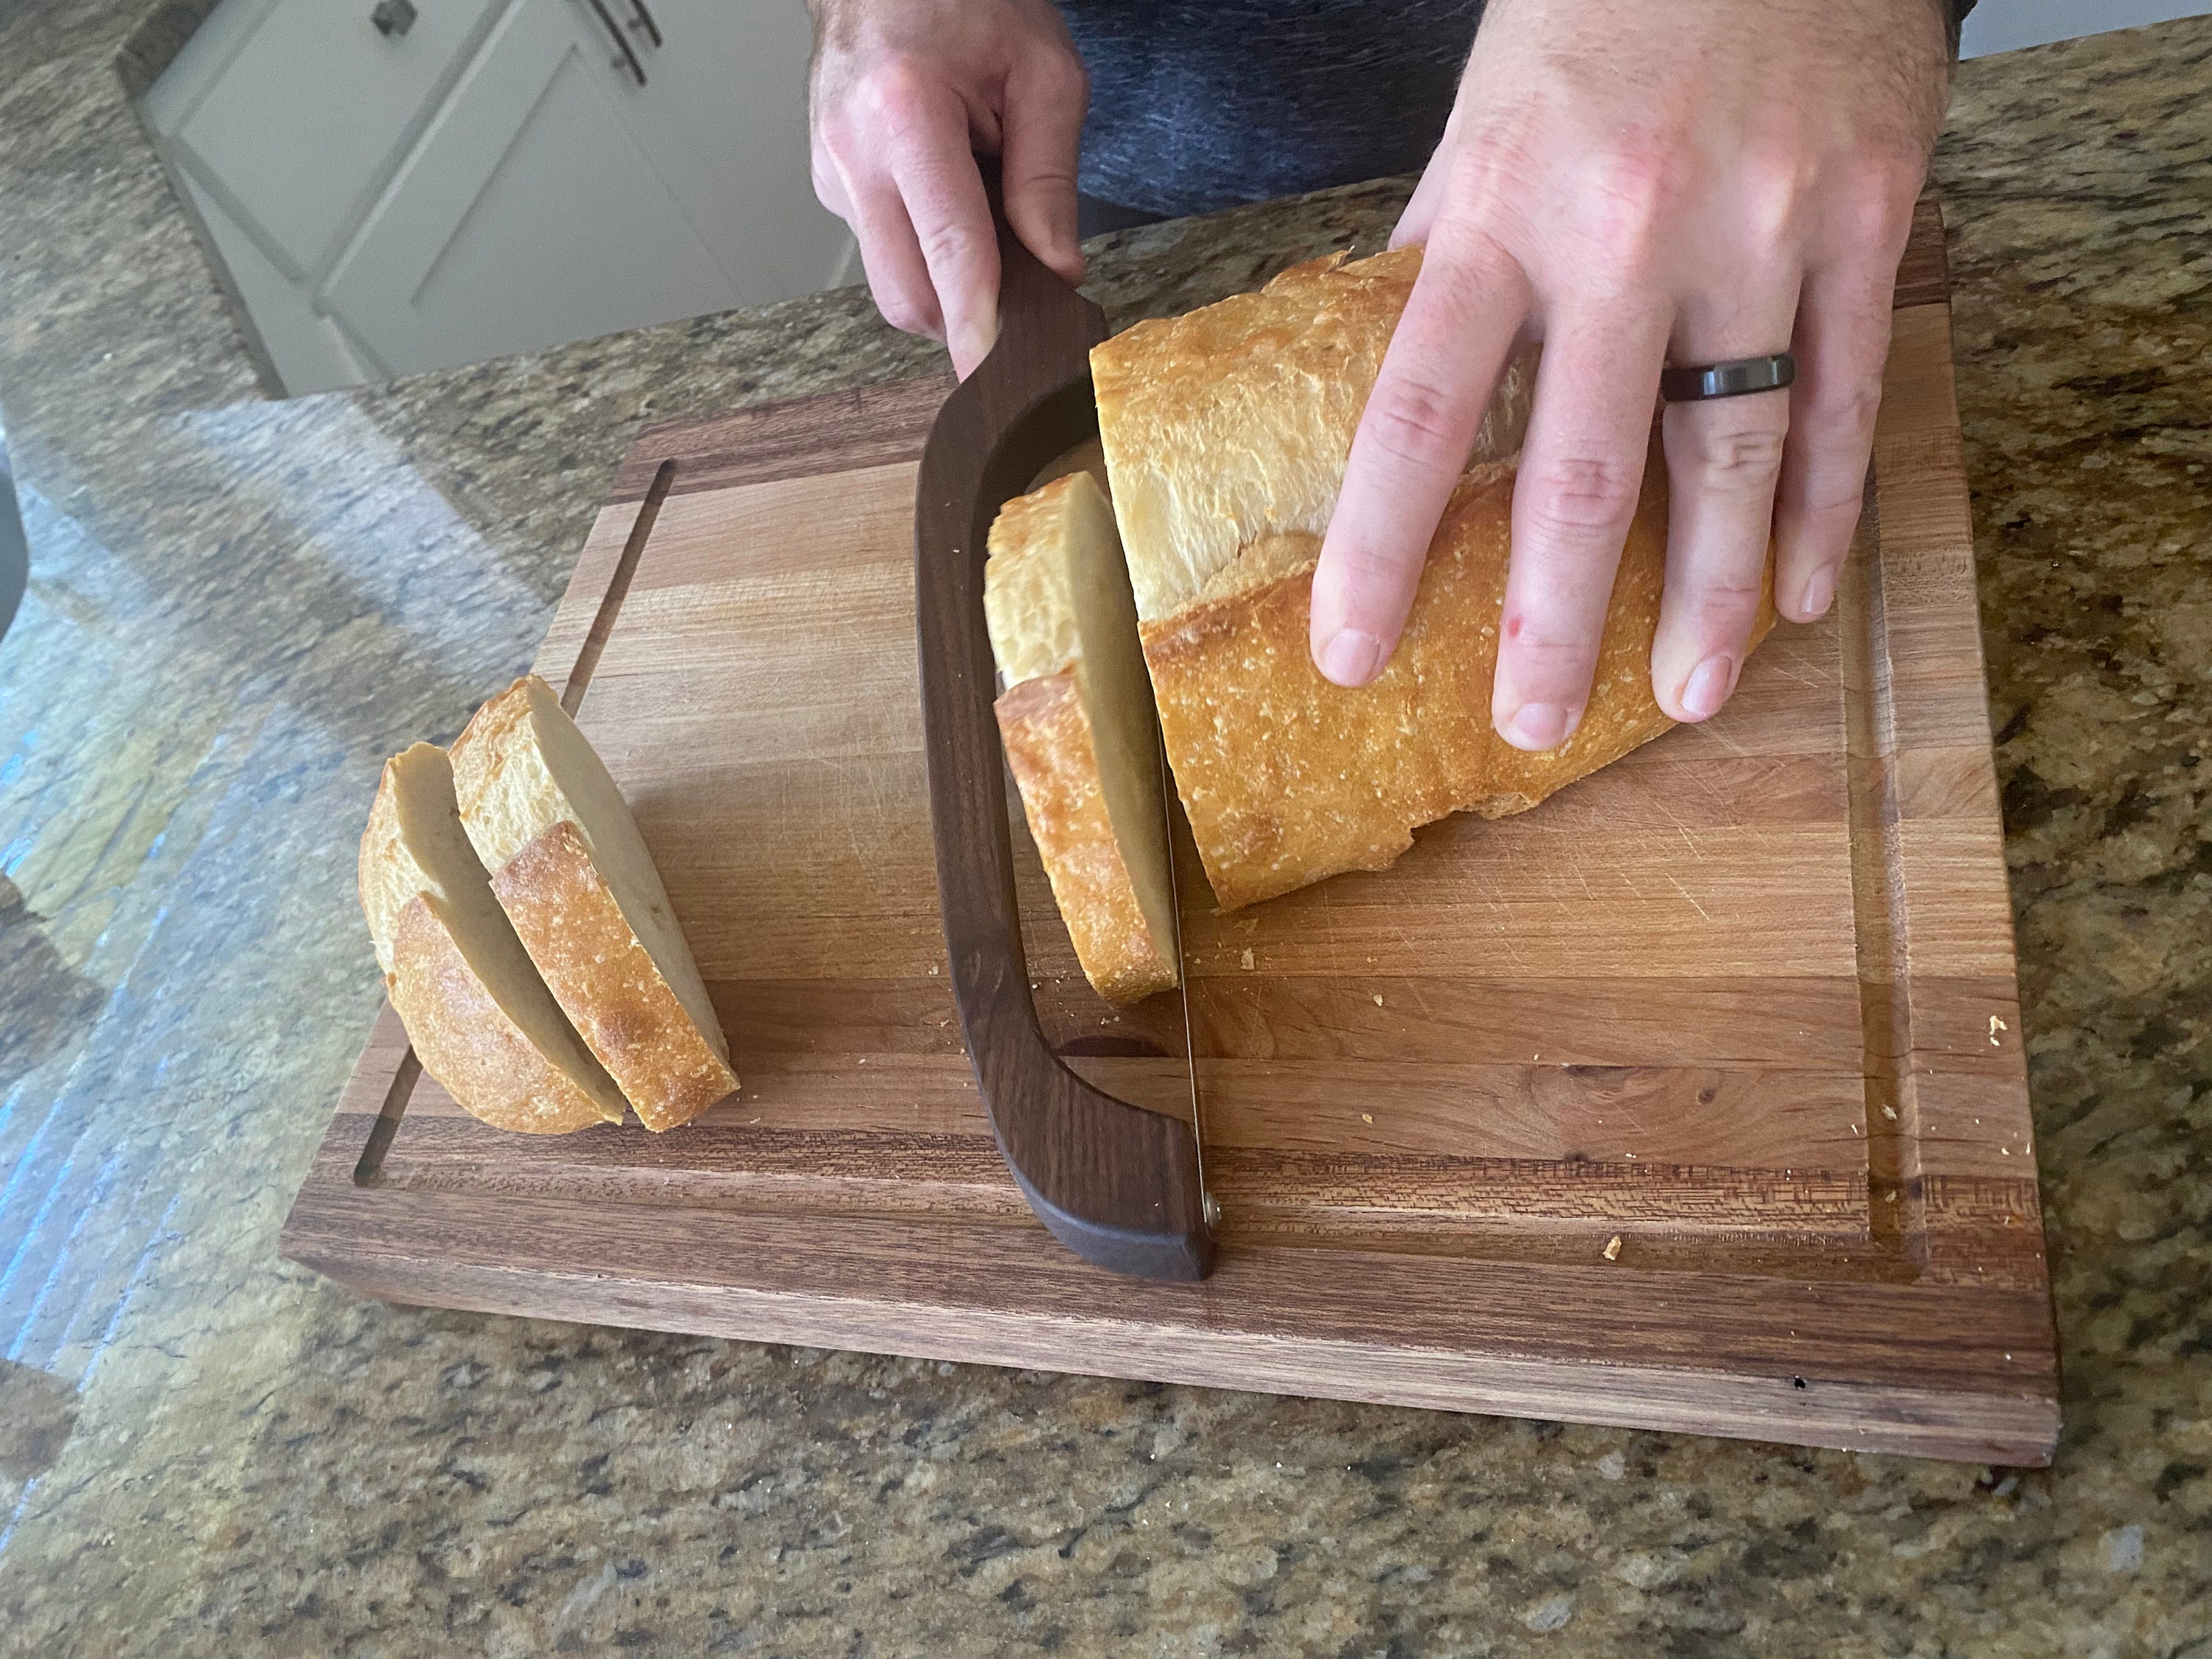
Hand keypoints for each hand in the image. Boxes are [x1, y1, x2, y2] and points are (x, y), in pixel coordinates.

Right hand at [807, 0, 1087, 376]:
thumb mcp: (1044, 72)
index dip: (976, 321)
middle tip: (1020, 298)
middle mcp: (853, 151)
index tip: (991, 372)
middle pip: (907, 293)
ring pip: (889, 285)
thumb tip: (1058, 266)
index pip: (948, 247)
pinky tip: (944, 203)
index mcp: (905, 113)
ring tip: (980, 222)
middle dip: (963, 316)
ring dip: (942, 285)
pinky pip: (880, 252)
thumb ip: (1051, 176)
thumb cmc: (967, 2)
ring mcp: (831, 173)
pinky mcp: (829, 186)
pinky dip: (921, 252)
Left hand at [1307, 0, 1951, 745]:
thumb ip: (1439, 256)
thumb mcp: (1479, 124)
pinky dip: (1824, 508)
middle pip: (1583, 468)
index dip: (1381, 548)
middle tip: (1530, 725)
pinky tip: (1797, 593)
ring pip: (1733, 452)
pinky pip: (1844, 396)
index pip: (1420, 413)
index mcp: (1500, 213)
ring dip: (1707, 593)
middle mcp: (1625, 236)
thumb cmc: (1597, 16)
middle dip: (1556, 617)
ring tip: (1687, 697)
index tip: (1353, 654)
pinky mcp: (1865, 223)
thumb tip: (1371, 366)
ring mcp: (1759, 233)